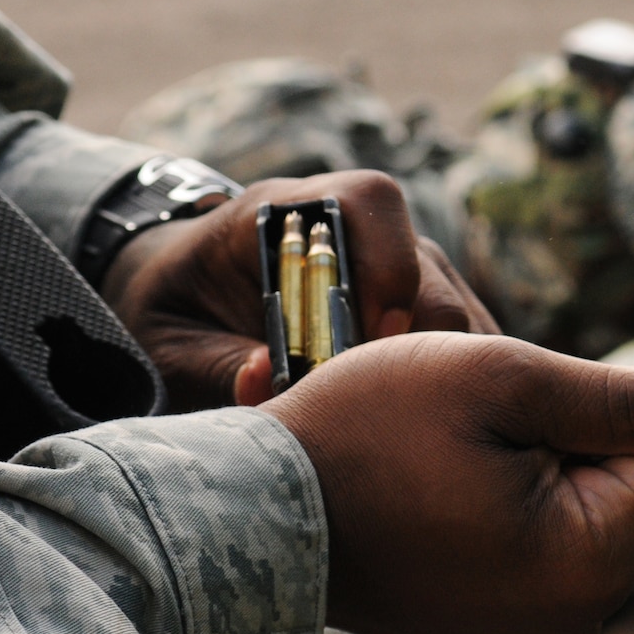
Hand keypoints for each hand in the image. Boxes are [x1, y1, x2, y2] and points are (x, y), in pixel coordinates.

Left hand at [101, 171, 498, 410]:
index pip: (368, 203)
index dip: (387, 263)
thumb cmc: (177, 314)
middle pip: (429, 271)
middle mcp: (362, 229)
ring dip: (442, 374)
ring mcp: (402, 264)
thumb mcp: (170, 346)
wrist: (185, 301)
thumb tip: (263, 376)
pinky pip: (462, 342)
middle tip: (389, 412)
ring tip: (405, 430)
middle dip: (420, 345)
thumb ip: (214, 364)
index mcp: (290, 211)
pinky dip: (451, 385)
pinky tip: (422, 426)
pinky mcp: (422, 304)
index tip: (374, 338)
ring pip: (457, 312)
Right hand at [264, 332, 633, 633]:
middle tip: (462, 438)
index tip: (504, 407)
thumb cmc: (364, 433)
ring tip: (444, 464)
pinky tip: (441, 492)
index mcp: (589, 568)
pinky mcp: (500, 630)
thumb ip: (626, 398)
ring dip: (534, 465)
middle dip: (566, 439)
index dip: (595, 404)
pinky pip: (543, 541)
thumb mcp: (502, 382)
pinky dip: (509, 502)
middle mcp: (575, 622)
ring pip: (584, 507)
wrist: (246, 514)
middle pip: (627, 485)